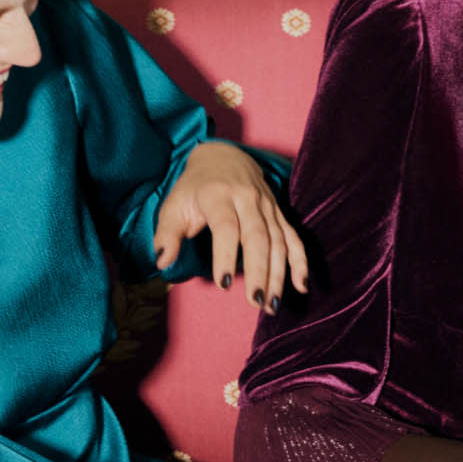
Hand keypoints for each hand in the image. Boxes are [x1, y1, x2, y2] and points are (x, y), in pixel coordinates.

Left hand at [154, 142, 309, 311]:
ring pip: (278, 241)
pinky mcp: (279, 213)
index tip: (223, 284)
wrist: (223, 156)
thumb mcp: (174, 205)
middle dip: (259, 271)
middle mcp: (247, 198)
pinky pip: (293, 238)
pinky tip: (299, 286)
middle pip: (257, 237)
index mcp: (218, 194)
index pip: (226, 227)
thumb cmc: (194, 188)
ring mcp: (267, 205)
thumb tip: (162, 262)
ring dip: (278, 274)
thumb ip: (167, 234)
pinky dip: (299, 262)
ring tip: (272, 305)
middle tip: (255, 301)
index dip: (225, 255)